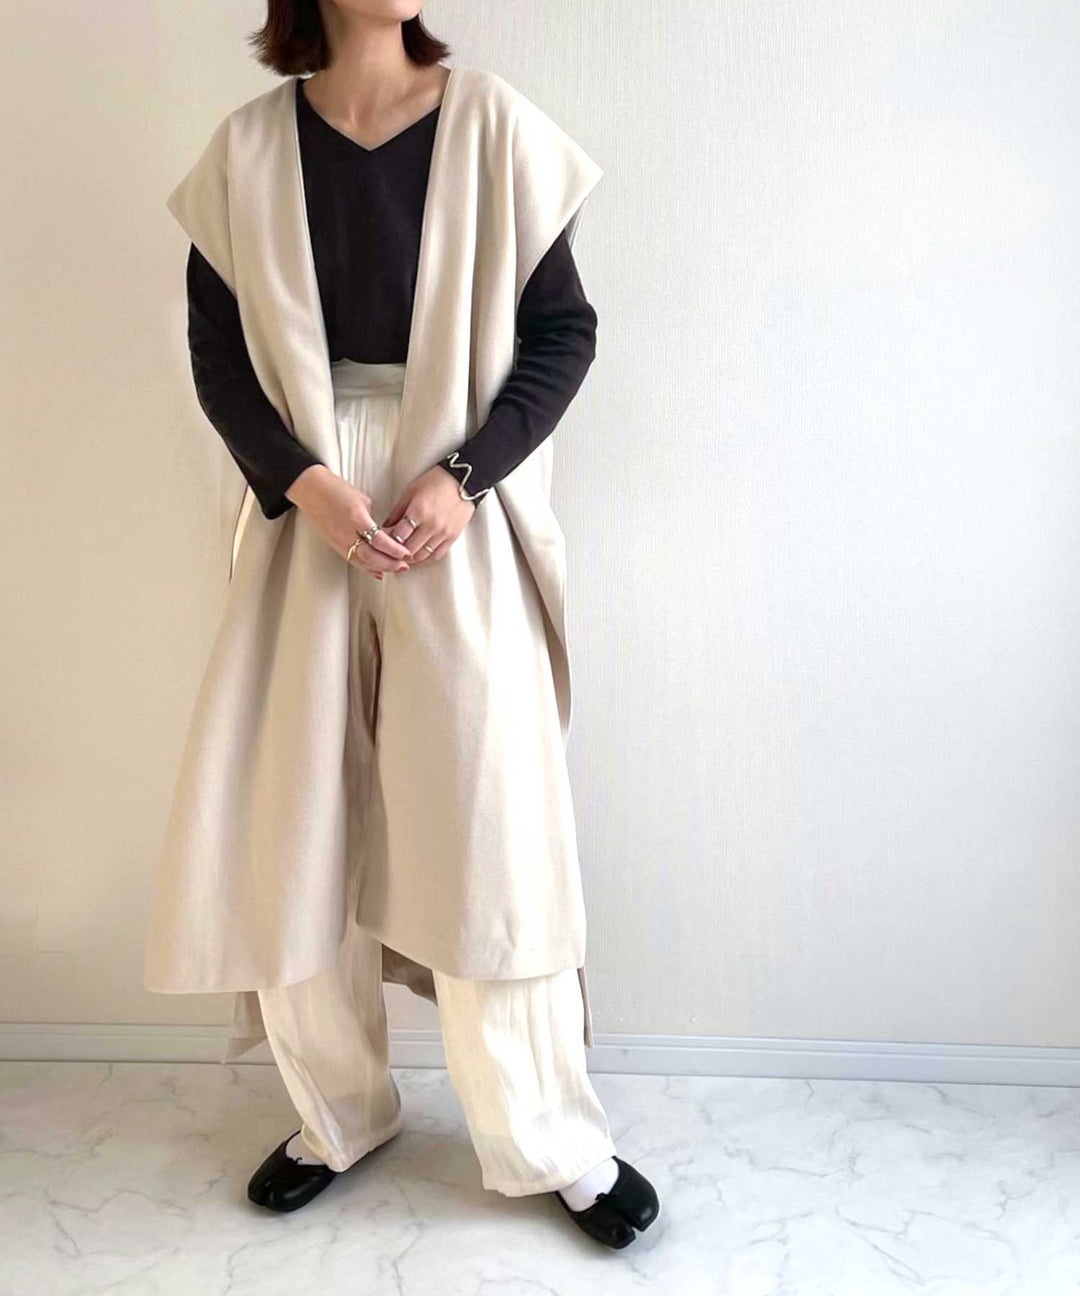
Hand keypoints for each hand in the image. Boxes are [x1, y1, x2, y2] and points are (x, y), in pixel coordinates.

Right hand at [285, 465, 412, 580]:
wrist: (310, 489)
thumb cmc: (335, 489)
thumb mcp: (361, 499)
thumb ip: (372, 518)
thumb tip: (382, 533)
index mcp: (356, 517)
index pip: (379, 540)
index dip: (394, 549)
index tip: (406, 553)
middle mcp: (346, 533)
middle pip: (371, 556)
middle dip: (390, 563)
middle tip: (404, 566)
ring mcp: (338, 540)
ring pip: (362, 562)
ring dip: (380, 568)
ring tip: (395, 569)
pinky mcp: (334, 544)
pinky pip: (352, 560)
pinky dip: (367, 567)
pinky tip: (378, 572)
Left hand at [382, 465, 476, 565]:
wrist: (465, 481)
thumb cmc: (436, 481)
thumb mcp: (411, 491)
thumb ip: (398, 510)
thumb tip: (386, 526)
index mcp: (418, 511)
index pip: (398, 536)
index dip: (387, 541)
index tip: (382, 541)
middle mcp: (431, 525)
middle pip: (408, 549)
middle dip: (397, 553)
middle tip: (389, 552)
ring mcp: (443, 533)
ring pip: (422, 556)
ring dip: (410, 559)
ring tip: (402, 557)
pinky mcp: (452, 537)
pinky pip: (437, 555)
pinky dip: (425, 559)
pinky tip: (418, 558)